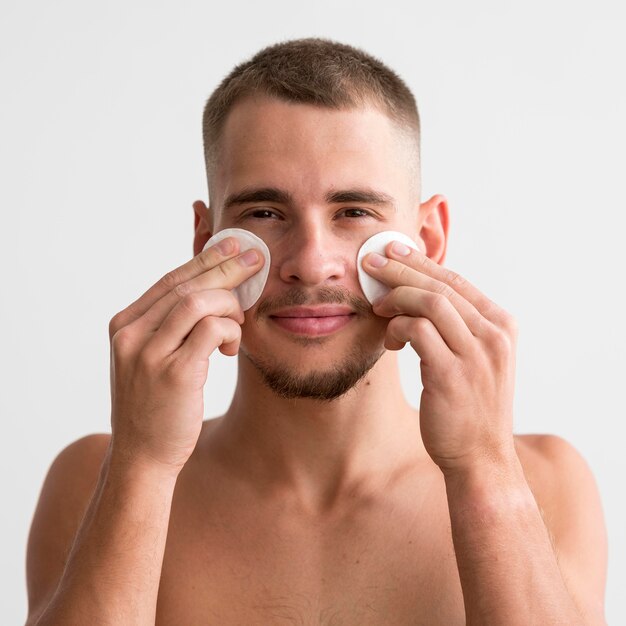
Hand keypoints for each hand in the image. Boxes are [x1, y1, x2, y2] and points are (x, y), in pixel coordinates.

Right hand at [107, 237, 264, 473]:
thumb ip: (170, 325)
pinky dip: (229, 330)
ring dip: (229, 305)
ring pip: (198, 301)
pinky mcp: (173, 373)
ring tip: (240, 321)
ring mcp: (149, 353)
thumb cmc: (155, 405)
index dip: (205, 260)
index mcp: (124, 325)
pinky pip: (211, 330)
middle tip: (255, 259)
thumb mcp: (151, 358)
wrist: (141, 456)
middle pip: (185, 284)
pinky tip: (231, 345)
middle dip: (226, 268)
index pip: (170, 279)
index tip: (232, 246)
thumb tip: (210, 290)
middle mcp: (131, 334)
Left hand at [363, 242, 517, 473]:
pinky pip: (418, 331)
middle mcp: (494, 336)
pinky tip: (389, 339)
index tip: (394, 251)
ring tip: (377, 306)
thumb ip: (458, 327)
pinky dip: (397, 327)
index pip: (457, 281)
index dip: (421, 263)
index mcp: (501, 327)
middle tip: (371, 262)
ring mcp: (476, 355)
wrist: (481, 457)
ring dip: (396, 297)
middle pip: (442, 285)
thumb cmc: (470, 407)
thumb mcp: (475, 360)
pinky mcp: (451, 375)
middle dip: (401, 269)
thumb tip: (419, 296)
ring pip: (431, 302)